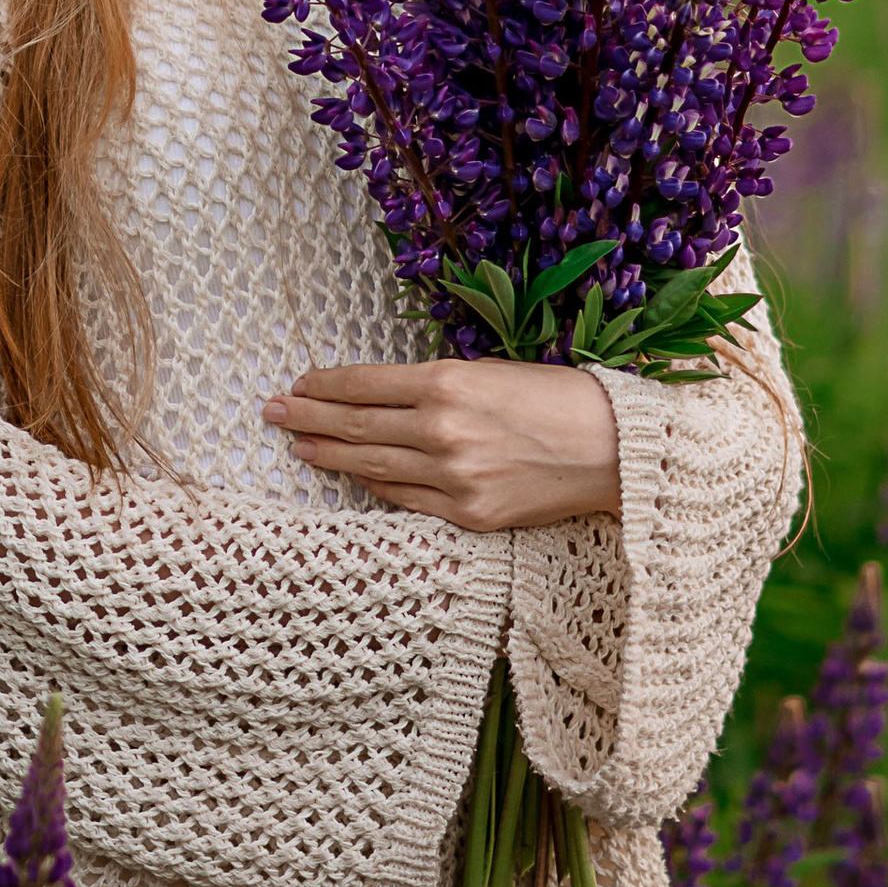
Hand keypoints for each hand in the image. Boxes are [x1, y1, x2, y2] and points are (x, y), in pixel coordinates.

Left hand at [262, 356, 622, 530]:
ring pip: (371, 466)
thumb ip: (435, 386)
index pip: (363, 383)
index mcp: (447, 382)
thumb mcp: (490, 371)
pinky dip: (374, 488)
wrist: (614, 450)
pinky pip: (406, 500)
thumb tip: (382, 395)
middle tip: (272, 411)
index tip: (298, 383)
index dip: (324, 385)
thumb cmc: (557, 398)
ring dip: (328, 455)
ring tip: (298, 446)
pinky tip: (351, 478)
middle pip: (355, 425)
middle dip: (308, 418)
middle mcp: (441, 429)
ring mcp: (453, 477)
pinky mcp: (468, 515)